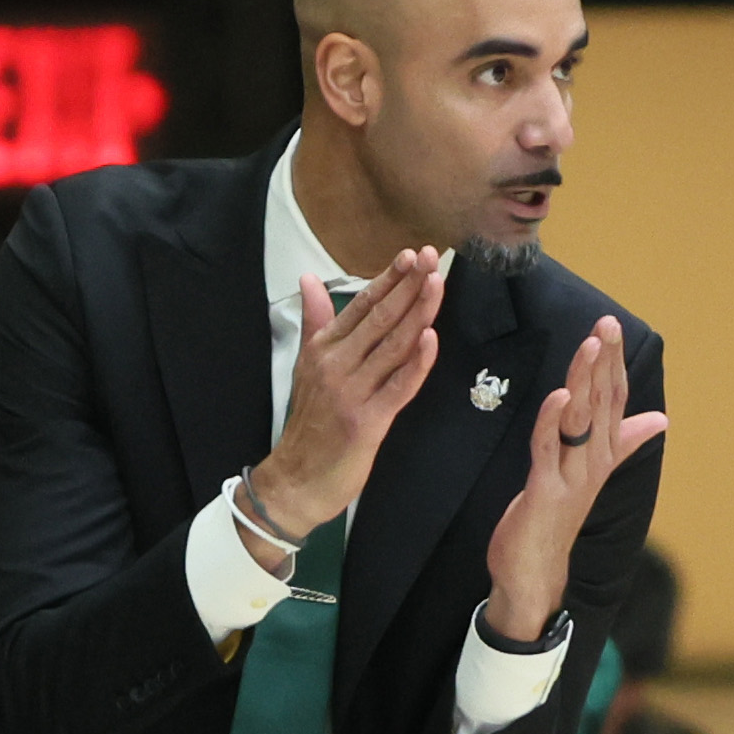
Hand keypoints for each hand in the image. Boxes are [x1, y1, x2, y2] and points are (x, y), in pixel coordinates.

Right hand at [241, 246, 442, 557]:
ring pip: (392, 345)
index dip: (387, 279)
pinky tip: (430, 338)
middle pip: (379, 318)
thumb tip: (309, 279)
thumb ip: (315, 321)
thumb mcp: (306, 366)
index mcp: (323, 349)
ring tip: (436, 283)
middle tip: (430, 257)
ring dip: (417, 312)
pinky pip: (398, 386)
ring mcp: (352, 392)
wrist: (297, 479)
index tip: (409, 254)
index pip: (360, 305)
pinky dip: (416, 362)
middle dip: (408, 285)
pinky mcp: (368, 420)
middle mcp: (336, 365)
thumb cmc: (309, 423)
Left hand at [484, 316, 667, 639]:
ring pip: (581, 420)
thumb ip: (623, 441)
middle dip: (604, 361)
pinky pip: (549, 450)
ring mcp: (572, 476)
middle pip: (602, 403)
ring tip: (589, 346)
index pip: (613, 399)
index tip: (611, 326)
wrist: (536, 571)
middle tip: (607, 322)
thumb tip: (660, 418)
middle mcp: (593, 461)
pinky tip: (558, 396)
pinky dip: (553, 422)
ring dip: (585, 382)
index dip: (613, 362)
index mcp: (602, 453)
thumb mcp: (591, 473)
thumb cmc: (557, 516)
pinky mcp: (546, 491)